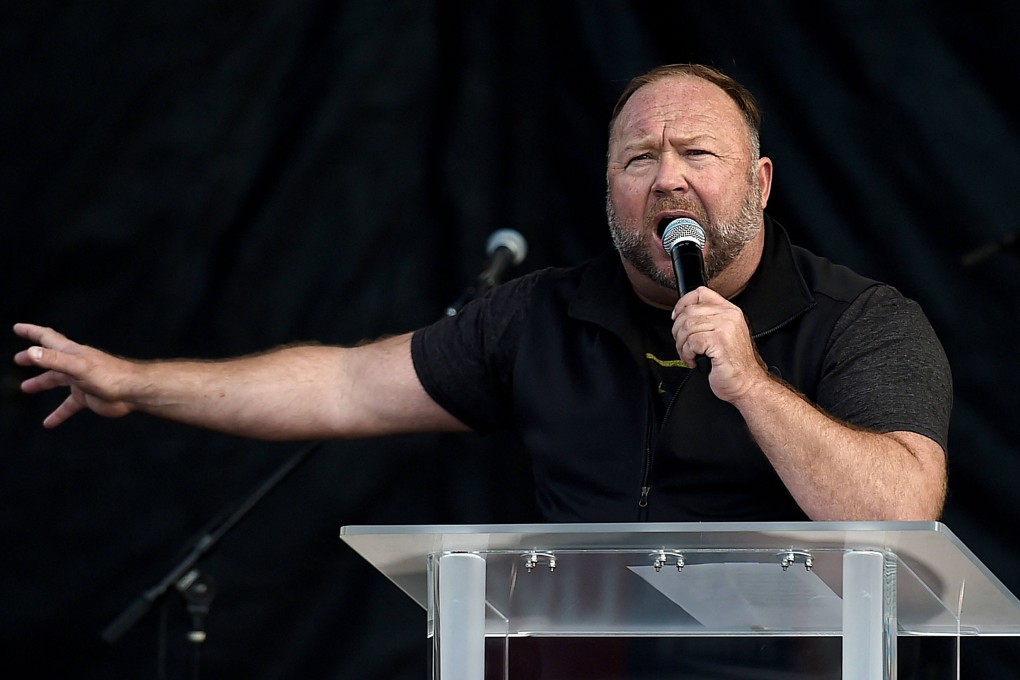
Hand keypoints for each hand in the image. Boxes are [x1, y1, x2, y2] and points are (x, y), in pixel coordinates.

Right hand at [13, 323, 135, 426]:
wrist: (132, 392)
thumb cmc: (110, 376)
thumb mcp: (78, 366)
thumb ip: (55, 360)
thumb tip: (32, 352)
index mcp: (72, 353)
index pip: (48, 338)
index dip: (32, 332)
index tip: (17, 328)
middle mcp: (75, 364)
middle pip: (50, 359)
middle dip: (34, 358)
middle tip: (18, 359)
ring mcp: (81, 381)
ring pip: (57, 381)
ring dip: (41, 383)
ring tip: (26, 388)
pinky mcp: (87, 397)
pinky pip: (68, 406)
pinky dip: (58, 413)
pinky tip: (49, 423)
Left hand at [670, 288, 769, 402]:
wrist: (748, 383)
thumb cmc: (734, 364)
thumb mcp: (723, 334)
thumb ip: (708, 321)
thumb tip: (681, 315)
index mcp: (730, 311)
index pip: (700, 293)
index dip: (683, 303)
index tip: (676, 316)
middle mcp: (729, 316)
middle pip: (689, 312)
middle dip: (678, 331)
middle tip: (683, 345)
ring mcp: (725, 327)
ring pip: (687, 327)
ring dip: (682, 345)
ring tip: (689, 355)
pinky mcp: (719, 341)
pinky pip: (691, 342)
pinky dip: (687, 354)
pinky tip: (695, 360)